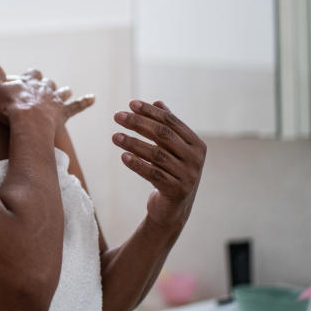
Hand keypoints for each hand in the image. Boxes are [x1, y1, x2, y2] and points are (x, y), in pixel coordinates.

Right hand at [0, 62, 94, 126]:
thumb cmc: (10, 107)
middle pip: (47, 83)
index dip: (31, 75)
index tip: (29, 77)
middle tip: (46, 87)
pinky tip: (92, 98)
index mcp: (29, 82)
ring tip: (66, 91)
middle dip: (47, 85)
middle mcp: (43, 88)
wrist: (28, 121)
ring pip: (61, 92)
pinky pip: (76, 106)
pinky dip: (85, 102)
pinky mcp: (63, 112)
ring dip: (63, 92)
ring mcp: (54, 100)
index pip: (32, 74)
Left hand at [112, 100, 205, 229]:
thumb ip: (168, 127)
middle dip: (138, 123)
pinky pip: (153, 174)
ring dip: (133, 143)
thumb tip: (157, 101)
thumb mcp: (172, 149)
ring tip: (114, 136)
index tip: (130, 104)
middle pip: (163, 135)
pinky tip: (123, 157)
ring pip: (156, 155)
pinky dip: (137, 164)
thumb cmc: (171, 172)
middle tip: (117, 116)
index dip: (150, 112)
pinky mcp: (176, 191)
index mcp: (196, 144)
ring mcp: (188, 176)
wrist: (173, 209)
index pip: (171, 122)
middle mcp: (195, 159)